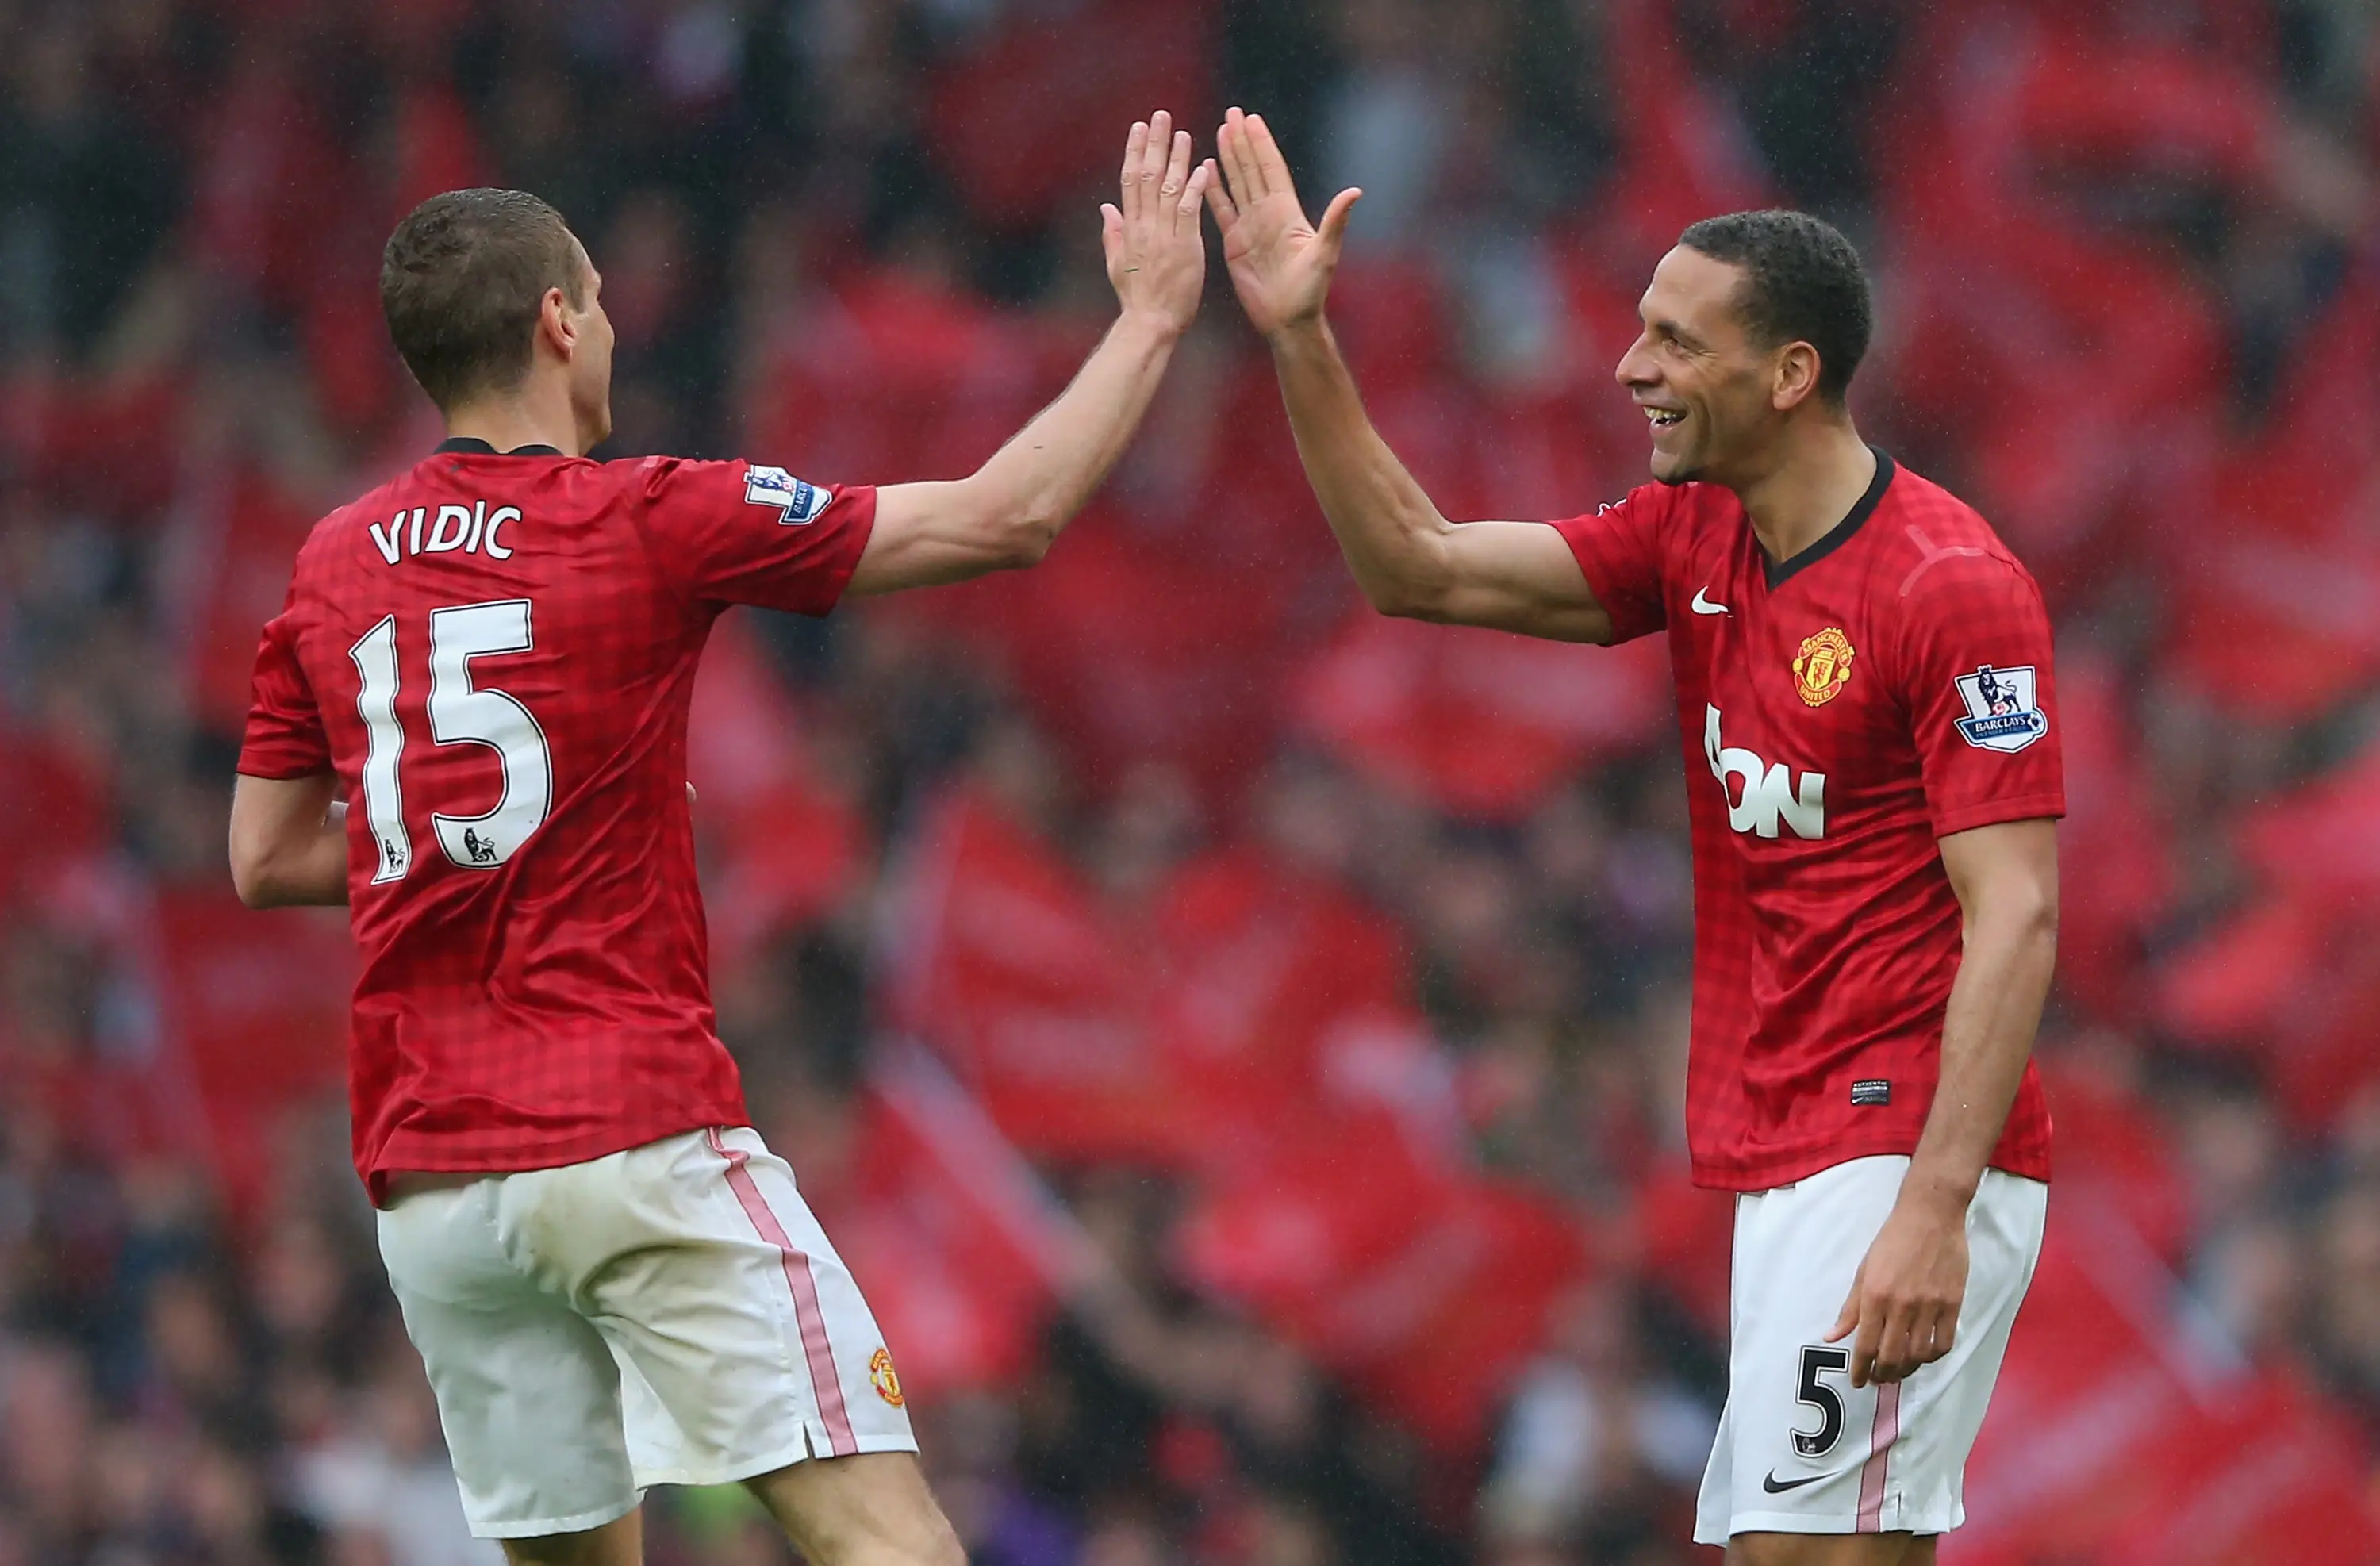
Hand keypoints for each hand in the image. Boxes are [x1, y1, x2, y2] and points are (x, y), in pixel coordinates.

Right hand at [1101, 110, 1211, 335]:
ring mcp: (1164, 234)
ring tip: (1182, 132)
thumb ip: (1112, 233)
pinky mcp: (1184, 246)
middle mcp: (1144, 225)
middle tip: (1160, 116)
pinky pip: (1189, 211)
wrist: (1149, 323)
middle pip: (1146, 175)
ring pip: (1167, 187)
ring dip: (1176, 158)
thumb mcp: (1116, 264)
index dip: (1134, 151)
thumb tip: (1105, 208)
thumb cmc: (1136, 299)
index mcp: (1130, 228)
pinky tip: (1204, 167)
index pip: (1130, 180)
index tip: (1139, 128)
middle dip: (1153, 143)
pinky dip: (1195, 188)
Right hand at [1204, 106, 1360, 341]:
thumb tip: (1354, 192)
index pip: (1271, 169)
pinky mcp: (1235, 244)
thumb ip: (1335, 221)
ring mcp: (1250, 227)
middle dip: (1243, 141)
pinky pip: (1222, 211)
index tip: (1251, 119)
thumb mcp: (1324, 254)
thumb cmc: (1310, 292)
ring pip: (1237, 184)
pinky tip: (1205, 172)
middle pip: (1252, 169)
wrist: (1289, 320)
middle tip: (1232, 113)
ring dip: (1228, 159)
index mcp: (1286, 212)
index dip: (1261, 144)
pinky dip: (1213, 191)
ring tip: (1220, 131)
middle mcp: (1268, 214)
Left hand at [1827, 1188, 1968, 1386]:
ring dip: (1906, 1370)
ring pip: (1918, 1355)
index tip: (1857, 1381)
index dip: (1860, 1370)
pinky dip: (1932, 1357)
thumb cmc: (1892, 1241)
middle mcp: (1901, 1305)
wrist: (1930, 1216)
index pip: (1865, 1345)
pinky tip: (1923, 1356)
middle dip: (1882, 1375)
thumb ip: (1850, 1307)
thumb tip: (1833, 1336)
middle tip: (1878, 1379)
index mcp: (1875, 1296)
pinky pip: (1943, 1343)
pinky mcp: (1952, 1305)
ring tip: (1898, 1371)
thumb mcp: (1864, 1271)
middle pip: (1891, 1357)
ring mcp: (1930, 1306)